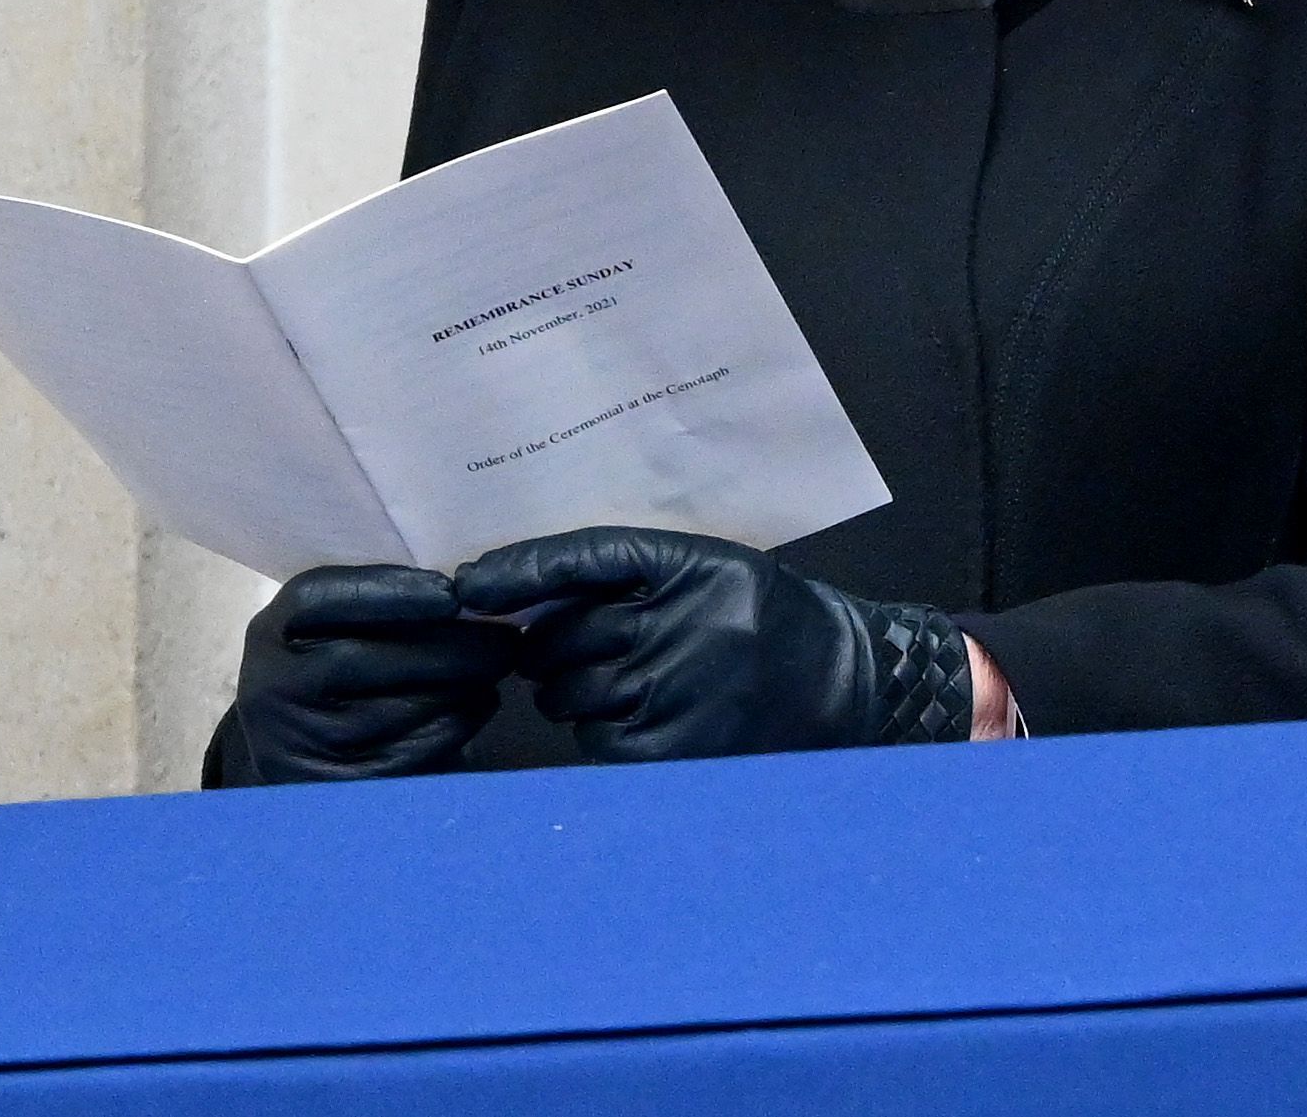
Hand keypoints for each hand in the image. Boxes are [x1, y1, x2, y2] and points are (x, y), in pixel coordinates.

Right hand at [222, 564, 512, 783]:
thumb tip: (464, 592)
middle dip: (449, 646)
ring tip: (496, 669)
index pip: (321, 597)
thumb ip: (380, 606)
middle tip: (506, 638)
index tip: (451, 593)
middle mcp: (272, 687)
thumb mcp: (334, 628)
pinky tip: (477, 705)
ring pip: (396, 708)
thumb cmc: (335, 669)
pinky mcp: (335, 787)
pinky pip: (409, 753)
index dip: (389, 590)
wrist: (301, 752)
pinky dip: (455, 726)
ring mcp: (299, 743)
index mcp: (273, 632)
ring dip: (461, 687)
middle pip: (365, 658)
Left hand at [453, 528, 975, 762]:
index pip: (586, 557)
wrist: (839, 679)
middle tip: (582, 648)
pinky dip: (605, 732)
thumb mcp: (705, 568)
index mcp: (695, 565)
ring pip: (570, 692)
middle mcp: (688, 626)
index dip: (521, 569)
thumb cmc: (760, 616)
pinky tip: (645, 718)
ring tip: (628, 682)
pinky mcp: (675, 751)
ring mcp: (681, 692)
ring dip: (575, 691)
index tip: (467, 586)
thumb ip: (628, 574)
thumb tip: (519, 597)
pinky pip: (597, 741)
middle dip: (550, 644)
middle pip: (561, 635)